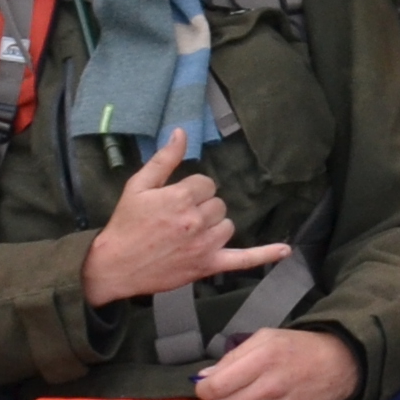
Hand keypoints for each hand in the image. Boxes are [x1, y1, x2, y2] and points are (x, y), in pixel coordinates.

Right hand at [82, 136, 290, 308]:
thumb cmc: (125, 225)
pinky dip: (265, 254)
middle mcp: (196, 221)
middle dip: (202, 207)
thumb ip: (164, 159)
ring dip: (214, 227)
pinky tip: (285, 250)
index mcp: (181, 198)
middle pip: (218, 204)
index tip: (175, 200)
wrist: (114, 267)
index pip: (207, 183)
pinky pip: (243, 260)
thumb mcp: (138, 186)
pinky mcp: (207, 266)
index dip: (192, 190)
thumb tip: (181, 132)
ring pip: (227, 225)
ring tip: (188, 235)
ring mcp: (204, 245)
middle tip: (177, 219)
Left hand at [195, 323, 361, 399]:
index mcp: (263, 358)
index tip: (208, 387)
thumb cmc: (297, 348)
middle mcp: (270, 385)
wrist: (340, 364)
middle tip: (227, 396)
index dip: (204, 389)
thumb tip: (204, 378)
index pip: (214, 386)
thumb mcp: (265, 338)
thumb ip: (232, 357)